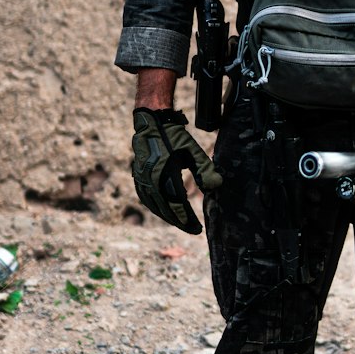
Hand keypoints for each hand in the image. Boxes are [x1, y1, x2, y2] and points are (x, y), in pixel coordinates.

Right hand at [131, 108, 222, 233]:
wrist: (150, 122)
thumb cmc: (173, 136)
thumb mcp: (192, 150)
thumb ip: (205, 169)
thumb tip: (216, 186)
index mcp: (165, 174)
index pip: (177, 204)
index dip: (188, 218)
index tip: (198, 228)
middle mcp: (151, 180)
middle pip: (166, 209)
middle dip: (180, 222)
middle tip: (192, 230)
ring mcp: (142, 180)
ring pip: (155, 206)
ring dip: (168, 217)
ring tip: (181, 223)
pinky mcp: (138, 178)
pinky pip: (146, 199)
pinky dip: (157, 208)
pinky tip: (164, 211)